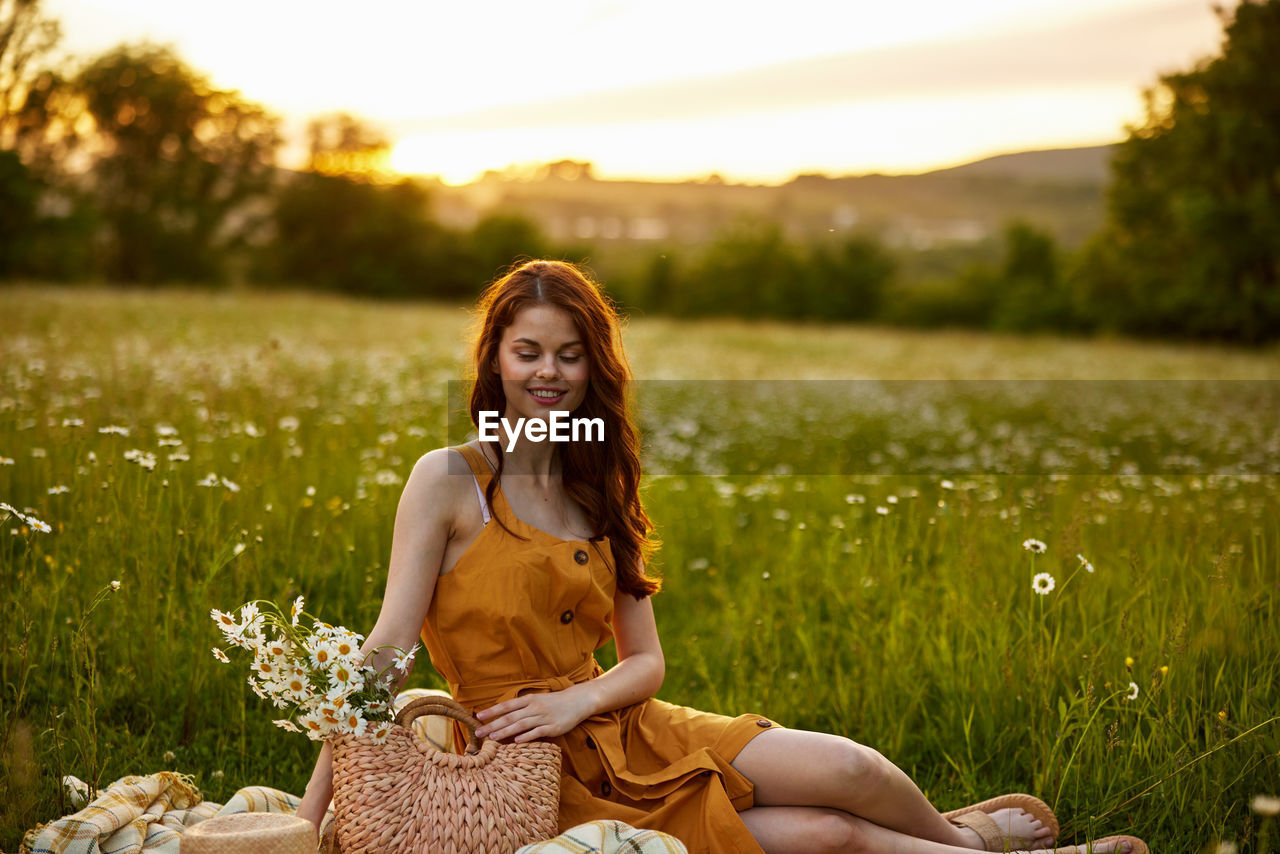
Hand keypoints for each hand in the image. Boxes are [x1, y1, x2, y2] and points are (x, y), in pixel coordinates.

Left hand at [473, 689, 592, 742]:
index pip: (506, 706)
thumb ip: (522, 708)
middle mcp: (534, 707)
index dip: (492, 711)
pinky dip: (526, 737)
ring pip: (521, 725)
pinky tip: (517, 741)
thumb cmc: (554, 702)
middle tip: (479, 733)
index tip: (478, 717)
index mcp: (529, 699)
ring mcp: (543, 717)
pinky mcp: (553, 727)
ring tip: (493, 738)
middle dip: (493, 725)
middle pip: (510, 717)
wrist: (577, 701)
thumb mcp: (537, 700)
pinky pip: (537, 732)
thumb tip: (503, 717)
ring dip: (506, 731)